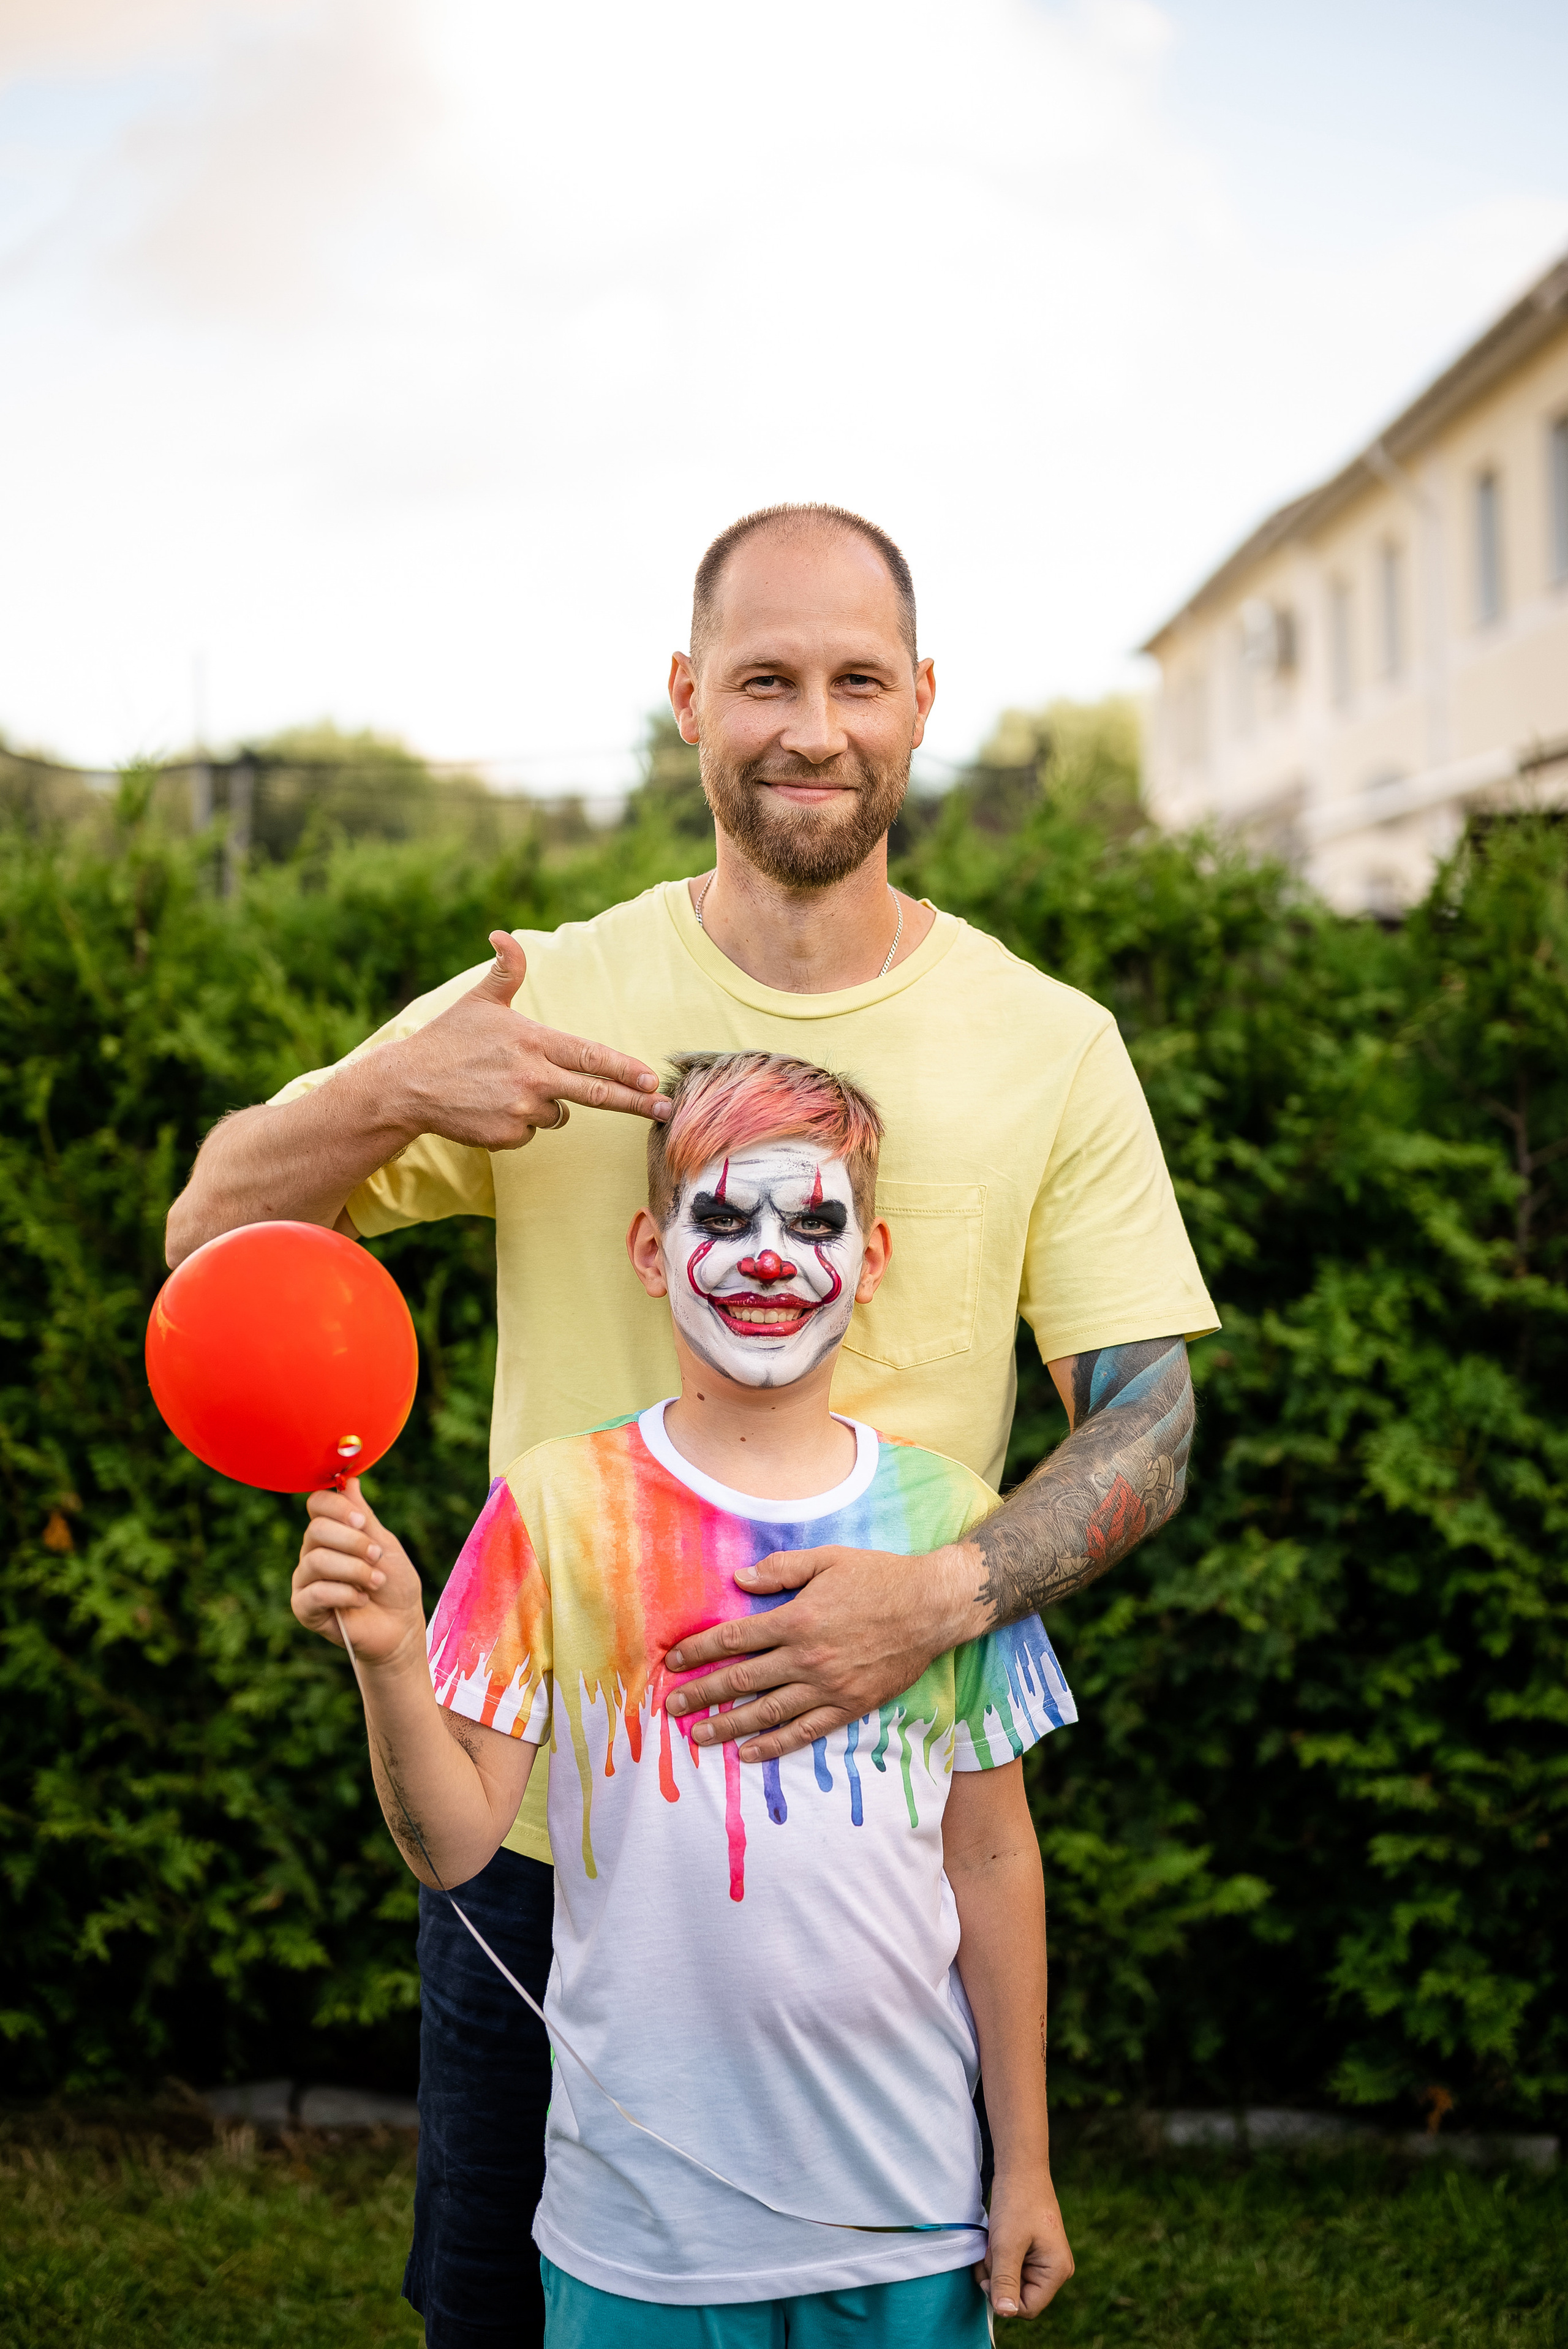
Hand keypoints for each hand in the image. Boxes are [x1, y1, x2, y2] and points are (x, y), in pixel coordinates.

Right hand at [292, 1478, 424, 1669]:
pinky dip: (345, 1594)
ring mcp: (306, 1580)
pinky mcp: (303, 1607)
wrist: (400, 1626)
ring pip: (316, 1560)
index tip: (362, 1522)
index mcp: (332, 1533)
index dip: (337, 1508)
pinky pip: (314, 1592)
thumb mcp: (385, 1544)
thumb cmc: (395, 1584)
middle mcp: (313, 1552)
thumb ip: (364, 1517)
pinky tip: (361, 1600)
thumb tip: (349, 1480)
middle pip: (316, 1529)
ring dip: (354, 1570)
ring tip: (376, 1582)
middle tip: (376, 1556)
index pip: (317, 1504)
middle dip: (354, 1542)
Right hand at [382, 931, 672, 1150]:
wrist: (407, 1085)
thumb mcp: (479, 1000)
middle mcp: (533, 1077)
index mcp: (534, 1042)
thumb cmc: (447, 1039)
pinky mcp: (507, 1135)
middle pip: (595, 1093)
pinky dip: (519, 1123)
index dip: (625, 1069)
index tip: (652, 1078)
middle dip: (634, 1102)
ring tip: (506, 1087)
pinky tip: (491, 1107)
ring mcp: (521, 1109)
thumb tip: (503, 934)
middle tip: (664, 1108)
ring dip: (546, 1104)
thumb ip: (506, 970)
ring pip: (557, 1114)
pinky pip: (530, 1132)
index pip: (591, 1056)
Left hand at [663, 1541, 976, 1761]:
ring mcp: (828, 1686)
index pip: (735, 1639)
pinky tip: (750, 1752)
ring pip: (767, 1712)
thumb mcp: (827, 1559)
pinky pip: (805, 1731)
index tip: (674, 1662)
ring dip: (728, 1725)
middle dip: (702, 1693)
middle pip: (742, 1679)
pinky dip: (775, 1745)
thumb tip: (738, 1579)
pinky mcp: (849, 1706)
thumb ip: (781, 1569)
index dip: (699, 1651)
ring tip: (698, 1736)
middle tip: (671, 1706)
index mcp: (797, 1618)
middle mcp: (807, 1657)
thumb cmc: (878, 1577)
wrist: (931, 1607)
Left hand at [978, 2170, 1073, 2320]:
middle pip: (1018, 2294)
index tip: (986, 2272)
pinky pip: (1012, 2266)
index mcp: (1057, 2271)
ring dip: (996, 2265)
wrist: (1020, 2168)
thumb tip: (1005, 2313)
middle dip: (998, 2276)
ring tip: (995, 2240)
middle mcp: (1056, 2270)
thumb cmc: (1017, 2203)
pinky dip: (1000, 2256)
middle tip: (991, 2250)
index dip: (1002, 2296)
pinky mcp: (1034, 2251)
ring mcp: (1045, 2260)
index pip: (1027, 2308)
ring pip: (1012, 2280)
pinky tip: (997, 2239)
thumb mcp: (1007, 2244)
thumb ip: (1005, 2281)